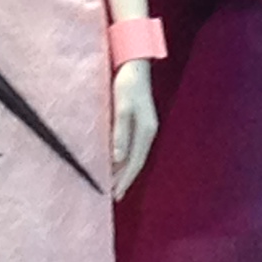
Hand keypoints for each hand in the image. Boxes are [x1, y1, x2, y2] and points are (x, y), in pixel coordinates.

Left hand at [109, 58, 159, 196]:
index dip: (125, 179)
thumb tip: (117, 158)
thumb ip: (120, 133)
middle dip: (125, 179)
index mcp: (146, 131)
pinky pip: (132, 146)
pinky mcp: (139, 122)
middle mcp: (148, 133)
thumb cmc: (127, 84)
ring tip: (113, 184)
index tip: (116, 194)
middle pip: (136, 162)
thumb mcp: (121, 108)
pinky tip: (115, 162)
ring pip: (134, 155)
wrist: (135, 65)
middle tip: (114, 196)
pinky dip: (124, 158)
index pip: (135, 162)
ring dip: (124, 170)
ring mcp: (145, 128)